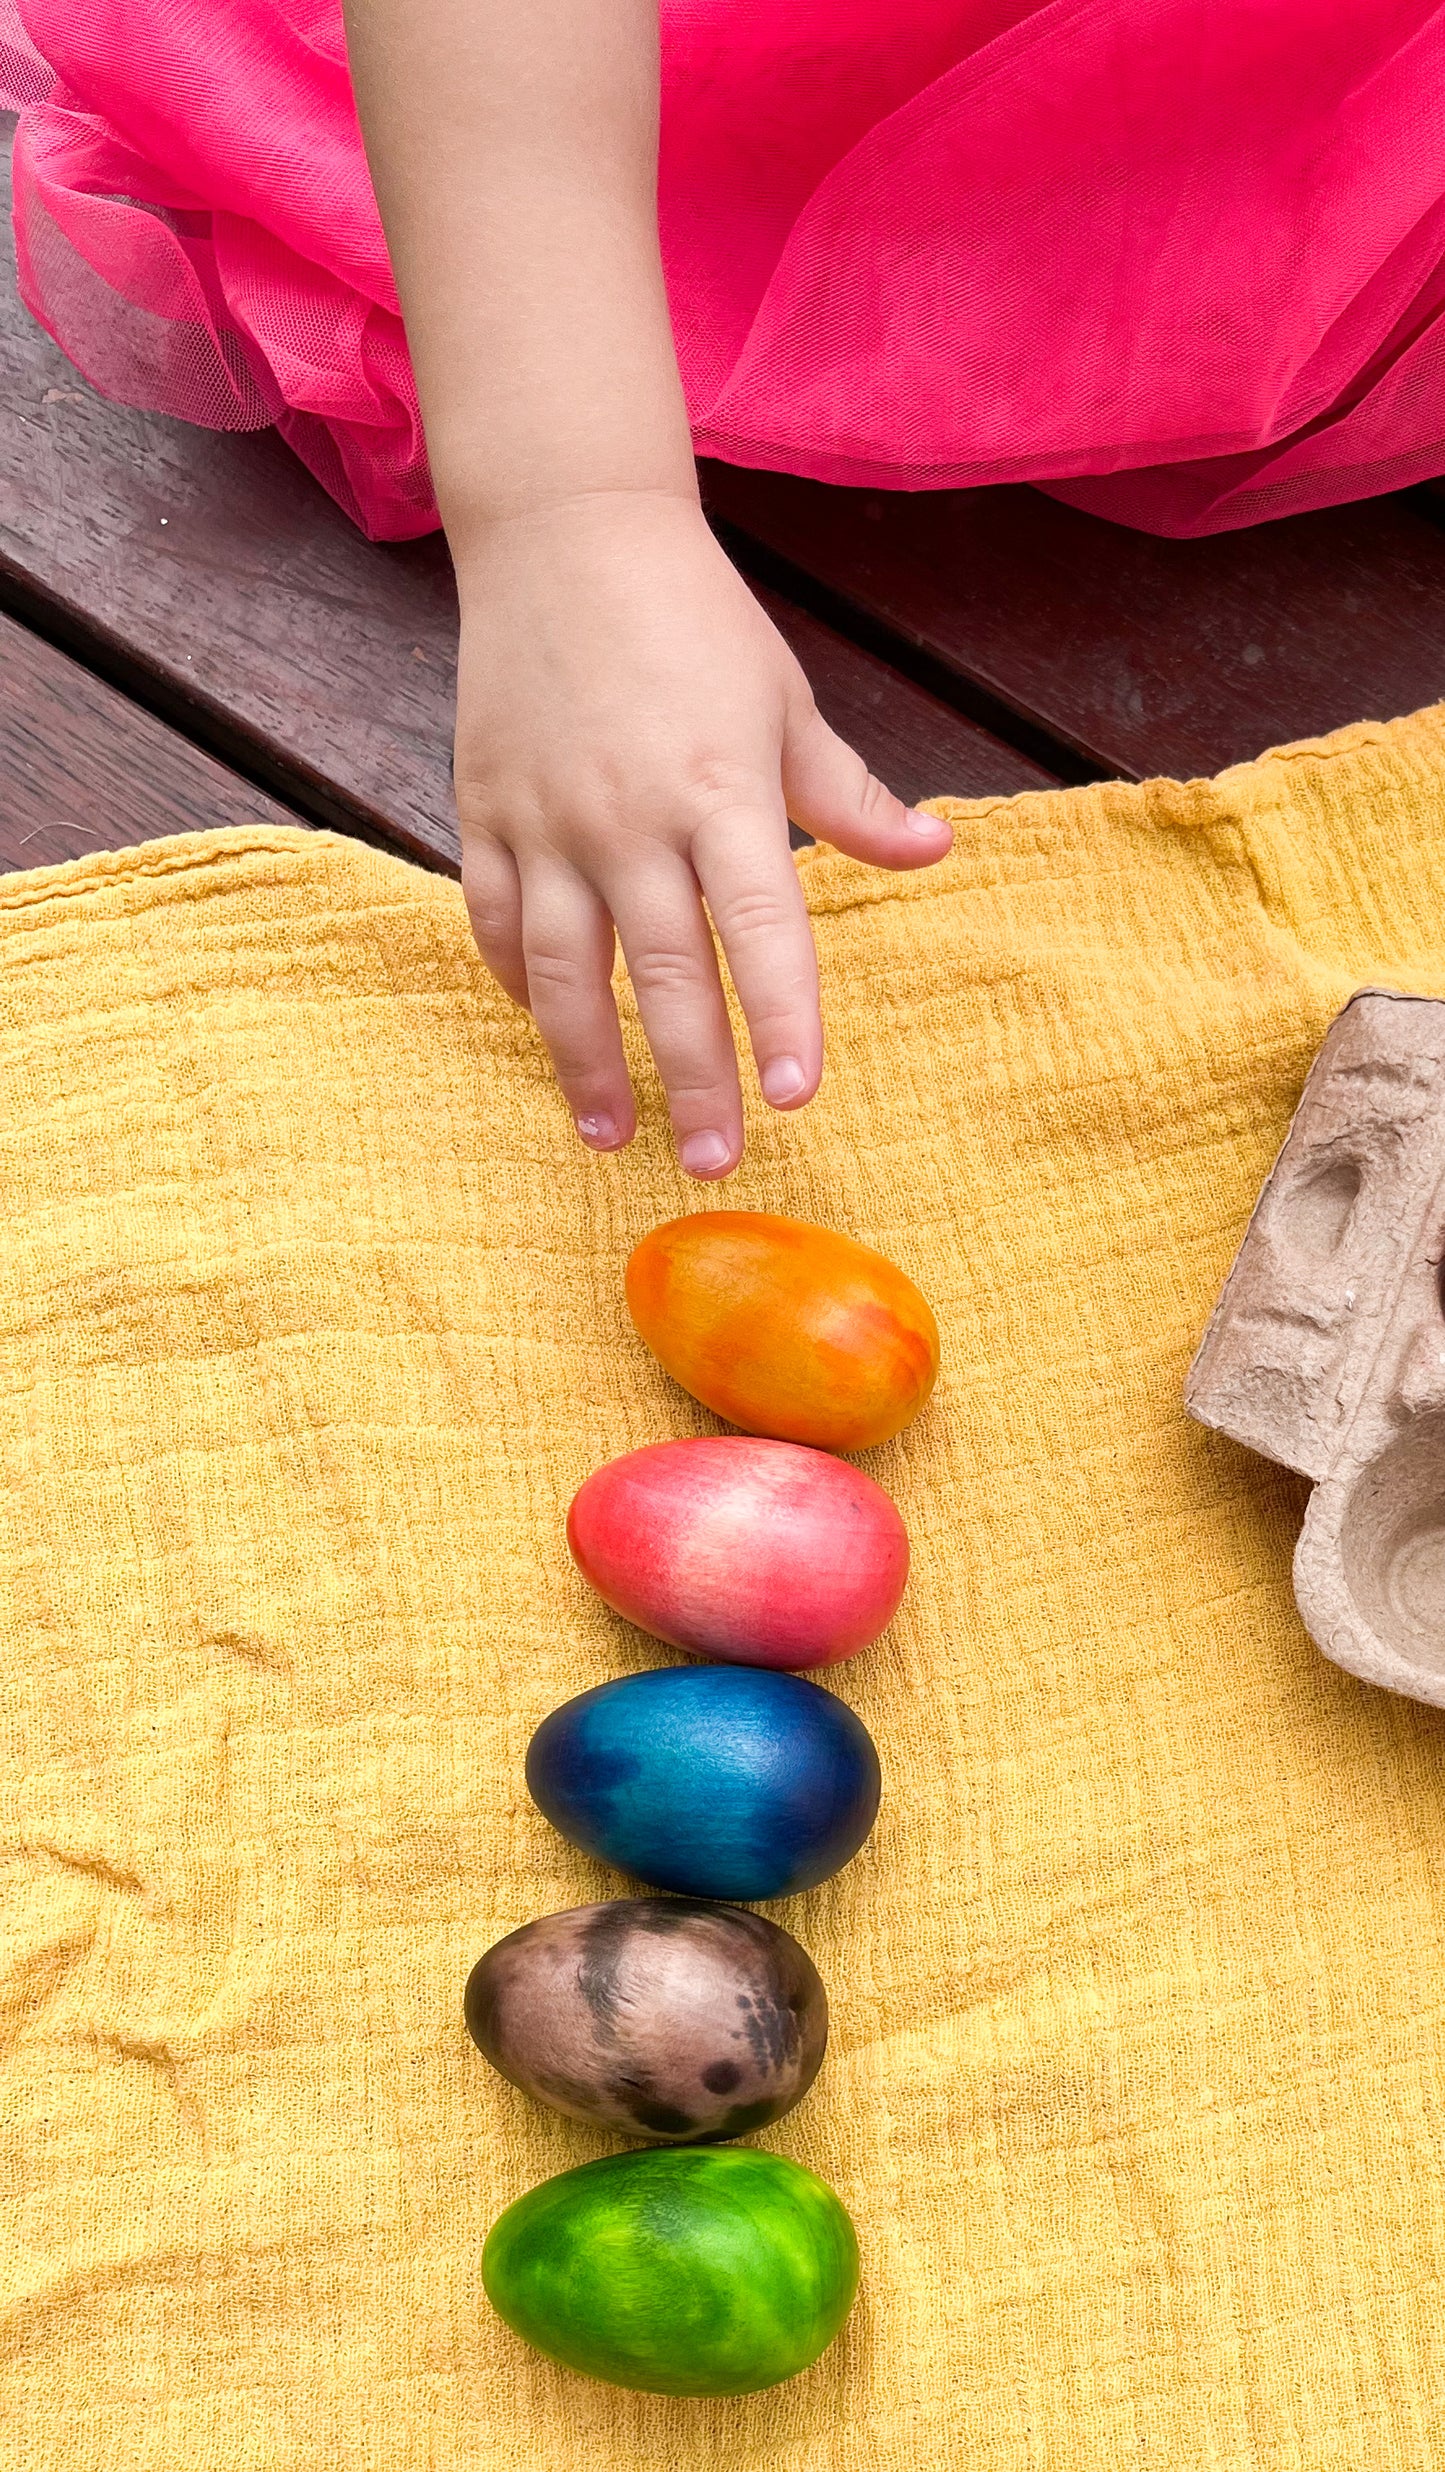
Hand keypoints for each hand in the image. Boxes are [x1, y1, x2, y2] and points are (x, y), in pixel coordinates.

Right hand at [452, 489, 952, 1176]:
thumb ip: (851, 794)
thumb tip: (936, 849)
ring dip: (589, 1062)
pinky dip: (522, 983)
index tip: (798, 1095)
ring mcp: (550, 819)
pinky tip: (547, 1030)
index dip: (783, 1016)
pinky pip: (501, 921)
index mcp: (722, 789)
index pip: (763, 926)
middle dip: (694, 1078)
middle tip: (716, 1161)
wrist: (566, 534)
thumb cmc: (696, 621)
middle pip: (667, 975)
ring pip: (568, 971)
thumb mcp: (787, 701)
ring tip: (613, 1135)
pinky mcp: (487, 811)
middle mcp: (632, 816)